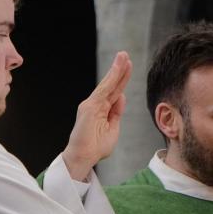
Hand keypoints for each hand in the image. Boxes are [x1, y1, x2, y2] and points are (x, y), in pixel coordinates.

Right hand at [62, 52, 131, 179]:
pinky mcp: (89, 107)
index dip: (122, 80)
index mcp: (102, 110)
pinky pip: (103, 91)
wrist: (84, 157)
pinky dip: (111, 79)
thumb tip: (121, 97)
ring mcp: (91, 105)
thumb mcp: (113, 128)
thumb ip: (117, 113)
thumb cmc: (96, 148)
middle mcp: (96, 105)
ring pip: (107, 84)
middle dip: (119, 70)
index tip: (128, 67)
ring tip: (123, 57)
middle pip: (111, 85)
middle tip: (126, 55)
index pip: (114, 92)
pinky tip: (117, 69)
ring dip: (116, 70)